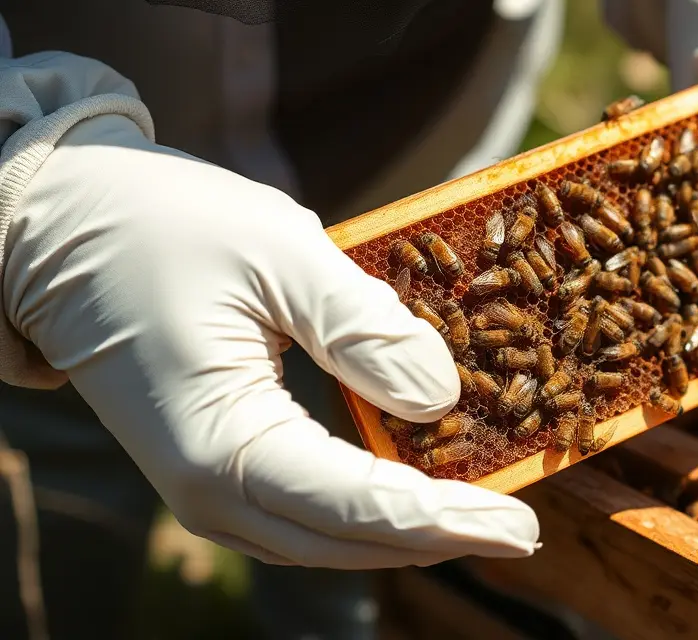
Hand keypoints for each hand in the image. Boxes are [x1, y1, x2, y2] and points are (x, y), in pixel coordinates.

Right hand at [3, 113, 539, 567]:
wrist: (62, 228)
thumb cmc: (161, 227)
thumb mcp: (279, 254)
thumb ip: (363, 329)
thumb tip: (440, 395)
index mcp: (222, 446)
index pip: (358, 505)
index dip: (446, 519)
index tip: (522, 525)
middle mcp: (213, 493)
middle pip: (350, 538)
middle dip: (440, 535)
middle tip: (523, 528)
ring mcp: (211, 489)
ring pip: (330, 537)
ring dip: (408, 529)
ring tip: (484, 514)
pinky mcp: (220, 467)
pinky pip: (307, 508)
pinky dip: (369, 506)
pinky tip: (419, 486)